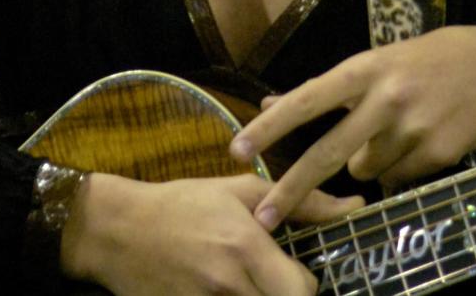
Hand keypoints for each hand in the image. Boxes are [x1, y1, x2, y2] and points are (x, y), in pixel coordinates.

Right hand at [60, 171, 358, 294]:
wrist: (121, 231)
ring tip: (250, 281)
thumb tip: (354, 205)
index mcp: (246, 247)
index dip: (306, 283)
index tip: (296, 269)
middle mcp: (229, 286)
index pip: (303, 289)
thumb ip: (302, 202)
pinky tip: (227, 288)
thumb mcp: (241, 190)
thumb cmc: (186, 203)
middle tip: (276, 280)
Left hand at [230, 26, 475, 230]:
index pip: (307, 99)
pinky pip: (398, 178)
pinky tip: (421, 141)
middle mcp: (385, 97)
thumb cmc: (422, 63)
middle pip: (328, 152)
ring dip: (370, 161)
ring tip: (397, 131)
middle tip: (264, 217)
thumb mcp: (373, 63)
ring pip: (365, 170)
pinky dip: (400, 168)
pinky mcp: (436, 154)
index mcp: (364, 69)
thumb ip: (324, 89)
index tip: (238, 148)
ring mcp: (412, 127)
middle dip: (293, 188)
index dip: (270, 125)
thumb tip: (268, 99)